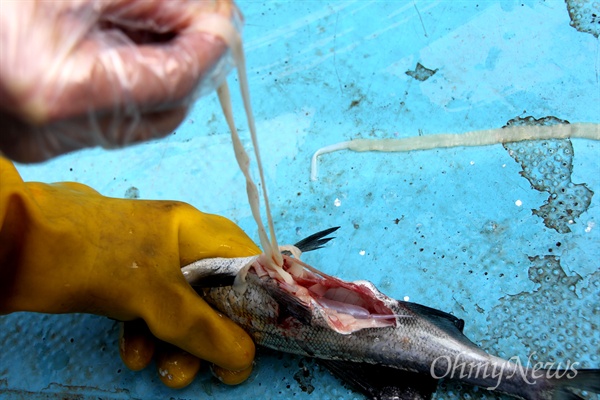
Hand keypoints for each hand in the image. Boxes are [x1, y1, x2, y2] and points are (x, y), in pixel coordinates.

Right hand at [0, 0, 240, 162]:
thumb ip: (148, 3)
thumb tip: (206, 18)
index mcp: (60, 90)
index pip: (171, 81)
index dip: (207, 50)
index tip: (226, 23)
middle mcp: (54, 132)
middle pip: (164, 112)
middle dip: (192, 66)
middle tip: (207, 25)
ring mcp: (46, 143)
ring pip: (141, 121)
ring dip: (167, 76)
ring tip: (172, 31)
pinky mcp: (40, 142)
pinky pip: (112, 121)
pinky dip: (135, 88)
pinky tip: (135, 51)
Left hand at [0, 157, 259, 386]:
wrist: (13, 243)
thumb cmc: (92, 255)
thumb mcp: (154, 295)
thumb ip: (202, 328)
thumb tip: (245, 356)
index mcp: (195, 229)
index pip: (248, 262)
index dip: (260, 300)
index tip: (263, 338)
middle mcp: (179, 243)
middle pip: (216, 294)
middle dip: (215, 335)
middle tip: (218, 371)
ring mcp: (149, 263)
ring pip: (182, 310)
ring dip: (180, 346)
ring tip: (170, 373)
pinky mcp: (123, 282)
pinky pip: (150, 314)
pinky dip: (148, 338)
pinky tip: (134, 355)